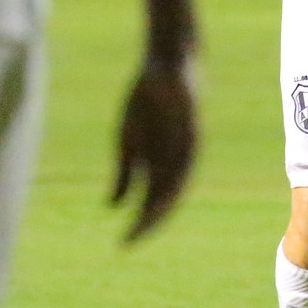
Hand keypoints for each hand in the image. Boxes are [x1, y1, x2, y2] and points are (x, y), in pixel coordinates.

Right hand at [110, 53, 196, 242]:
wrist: (164, 64)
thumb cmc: (145, 103)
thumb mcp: (127, 139)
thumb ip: (125, 172)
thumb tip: (113, 207)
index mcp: (164, 164)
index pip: (154, 202)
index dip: (141, 223)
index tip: (123, 243)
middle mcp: (178, 160)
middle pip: (166, 199)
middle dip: (149, 221)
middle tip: (131, 241)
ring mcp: (187, 146)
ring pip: (177, 184)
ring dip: (161, 205)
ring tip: (144, 222)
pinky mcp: (194, 129)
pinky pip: (184, 159)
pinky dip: (172, 176)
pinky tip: (160, 192)